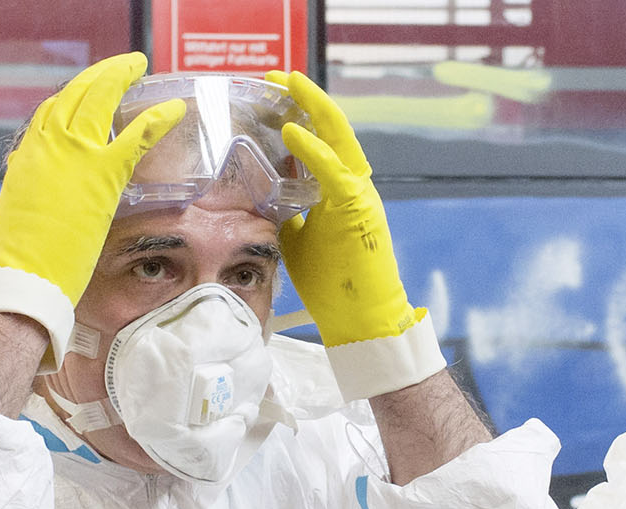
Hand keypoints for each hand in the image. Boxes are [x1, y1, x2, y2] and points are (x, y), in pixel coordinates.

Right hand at [0, 53, 184, 305]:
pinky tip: (175, 109)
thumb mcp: (19, 205)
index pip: (51, 110)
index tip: (87, 91)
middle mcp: (49, 143)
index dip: (72, 97)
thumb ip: (31, 183)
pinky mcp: (104, 171)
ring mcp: (76, 153)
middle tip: (121, 66)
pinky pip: (138, 134)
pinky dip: (158, 117)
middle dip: (100, 74)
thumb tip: (33, 175)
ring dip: (122, 75)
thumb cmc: (22, 252)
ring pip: (101, 97)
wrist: (26, 272)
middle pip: (76, 93)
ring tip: (138, 65)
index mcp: (28, 153)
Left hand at [265, 70, 419, 347]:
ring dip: (312, 108)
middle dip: (306, 98)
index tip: (273, 94)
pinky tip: (291, 130)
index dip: (300, 114)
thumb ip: (288, 210)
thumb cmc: (334, 283)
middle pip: (333, 129)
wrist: (363, 317)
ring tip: (288, 84)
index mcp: (341, 191)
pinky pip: (333, 171)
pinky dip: (312, 149)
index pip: (321, 142)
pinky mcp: (357, 210)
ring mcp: (359, 195)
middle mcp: (353, 186)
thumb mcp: (299, 238)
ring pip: (339, 139)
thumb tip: (261, 193)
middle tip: (278, 75)